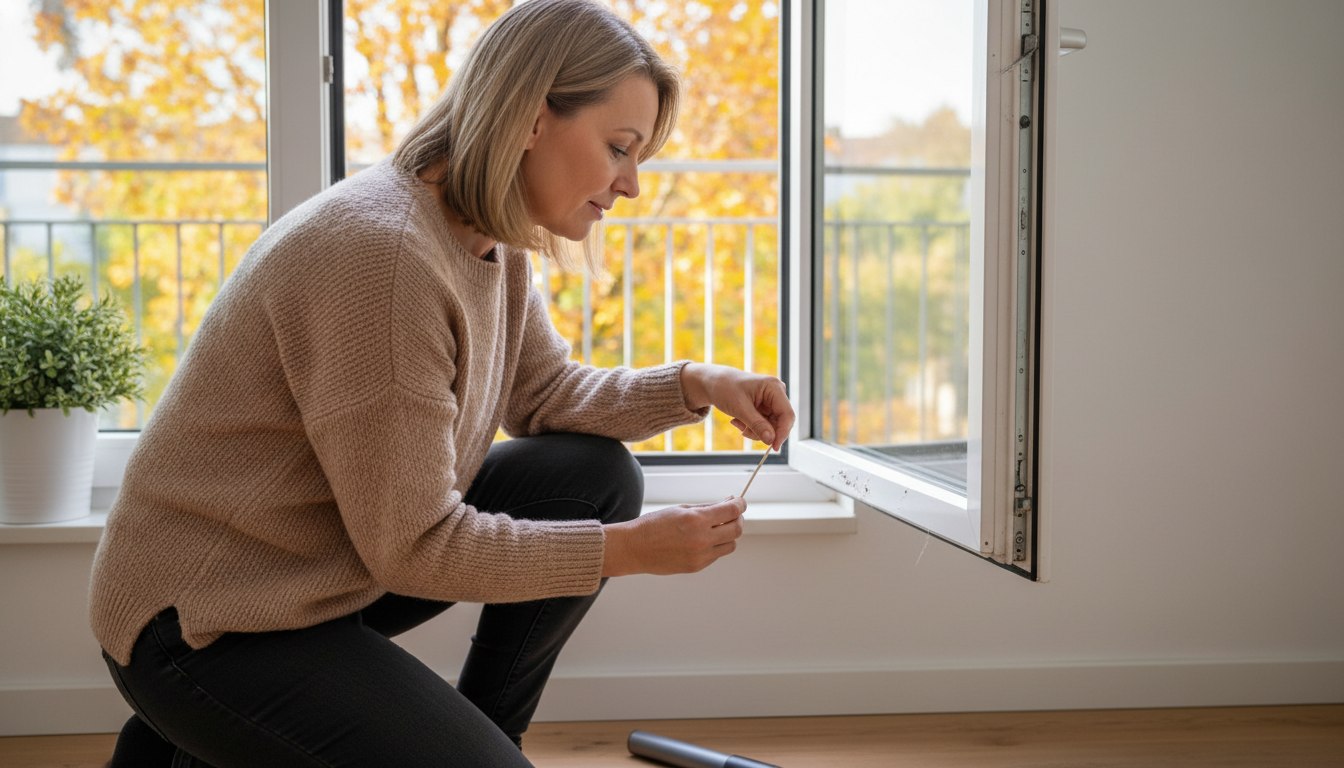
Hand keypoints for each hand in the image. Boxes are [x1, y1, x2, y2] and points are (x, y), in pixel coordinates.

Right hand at [601, 497, 745, 576]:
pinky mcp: (696, 567)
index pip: (731, 511)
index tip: (740, 501)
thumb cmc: (654, 525)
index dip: (740, 504)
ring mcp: (700, 556)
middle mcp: (701, 539)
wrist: (635, 548)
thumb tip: (729, 504)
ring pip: (730, 545)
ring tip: (718, 528)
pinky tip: (704, 539)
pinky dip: (716, 545)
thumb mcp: (681, 509)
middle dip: (737, 519)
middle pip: (736, 529)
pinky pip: (716, 555)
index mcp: (696, 520)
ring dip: (729, 534)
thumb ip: (707, 508)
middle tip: (732, 513)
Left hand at [681, 363, 794, 450]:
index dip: (783, 432)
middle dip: (762, 431)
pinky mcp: (766, 408)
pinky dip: (751, 427)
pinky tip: (738, 421)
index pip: (787, 414)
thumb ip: (757, 424)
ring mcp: (771, 402)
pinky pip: (764, 425)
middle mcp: (776, 394)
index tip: (774, 447)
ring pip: (771, 427)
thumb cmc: (725, 388)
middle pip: (780, 423)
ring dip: (753, 430)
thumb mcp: (740, 408)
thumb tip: (771, 440)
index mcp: (774, 388)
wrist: (714, 383)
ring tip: (737, 422)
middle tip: (743, 432)